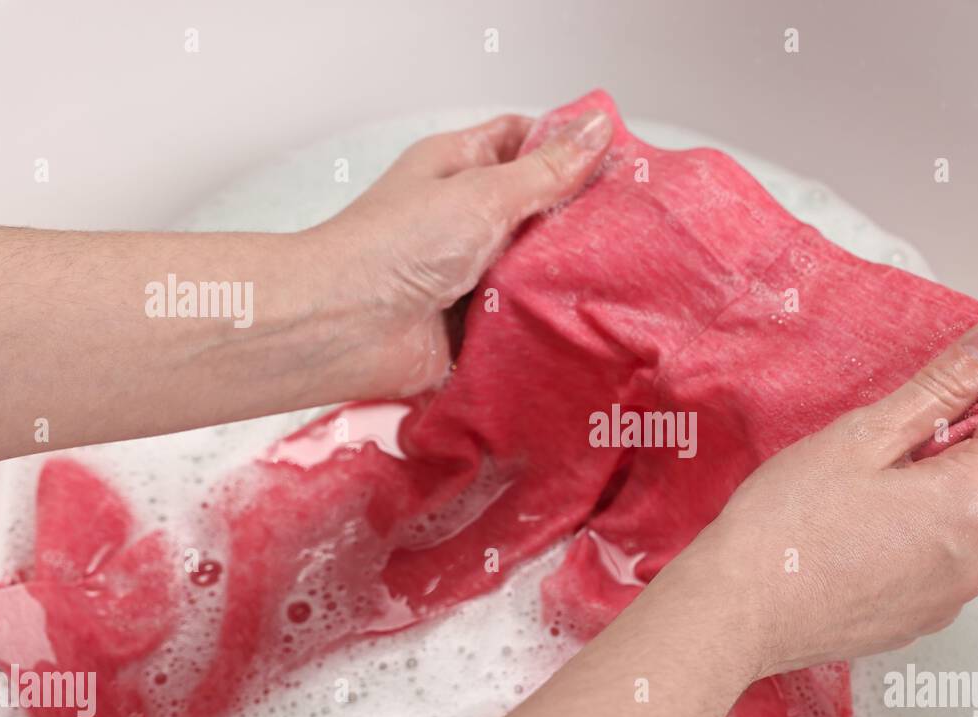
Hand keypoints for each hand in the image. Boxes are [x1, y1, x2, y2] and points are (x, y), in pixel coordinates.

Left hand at [300, 109, 613, 398]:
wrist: (346, 326)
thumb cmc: (398, 245)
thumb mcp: (483, 193)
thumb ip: (546, 170)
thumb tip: (596, 129)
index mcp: (458, 167)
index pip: (521, 142)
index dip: (566, 146)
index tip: (617, 161)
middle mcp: (464, 216)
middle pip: (535, 208)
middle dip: (576, 217)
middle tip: (631, 223)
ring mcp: (469, 272)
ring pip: (533, 266)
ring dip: (563, 273)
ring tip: (621, 272)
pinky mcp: (475, 323)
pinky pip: (522, 317)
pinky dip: (545, 319)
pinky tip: (587, 317)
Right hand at [665, 318, 977, 678]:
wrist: (736, 613)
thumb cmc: (787, 525)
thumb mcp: (863, 435)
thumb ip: (940, 386)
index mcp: (973, 504)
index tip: (936, 387)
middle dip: (939, 449)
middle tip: (868, 452)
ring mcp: (949, 598)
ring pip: (954, 519)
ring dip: (919, 497)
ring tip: (850, 503)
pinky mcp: (918, 621)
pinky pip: (929, 562)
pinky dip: (902, 541)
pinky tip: (847, 541)